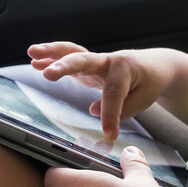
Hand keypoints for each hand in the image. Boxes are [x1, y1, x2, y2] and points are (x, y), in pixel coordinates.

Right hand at [28, 43, 172, 138]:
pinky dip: (52, 59)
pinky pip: (69, 60)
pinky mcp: (88, 67)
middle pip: (84, 61)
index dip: (110, 114)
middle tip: (49, 74)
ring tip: (32, 53)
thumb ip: (122, 108)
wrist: (154, 66)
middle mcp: (108, 60)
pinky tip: (34, 63)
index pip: (113, 92)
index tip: (110, 134)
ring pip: (73, 53)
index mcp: (126, 68)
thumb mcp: (144, 99)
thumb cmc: (150, 83)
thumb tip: (94, 111)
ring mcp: (96, 62)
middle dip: (65, 67)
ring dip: (52, 53)